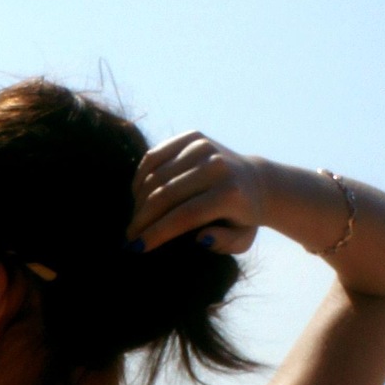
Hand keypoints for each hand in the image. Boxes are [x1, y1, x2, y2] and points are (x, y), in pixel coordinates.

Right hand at [128, 133, 262, 254]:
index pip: (185, 215)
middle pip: (167, 194)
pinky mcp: (192, 136)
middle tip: (129, 236)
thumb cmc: (242, 219)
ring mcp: (204, 147)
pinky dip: (141, 178)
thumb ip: (224, 243)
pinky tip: (137, 196)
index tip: (137, 248)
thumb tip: (201, 238)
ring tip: (135, 220)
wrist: (255, 180)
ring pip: (156, 176)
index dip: (157, 233)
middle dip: (142, 219)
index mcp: (231, 193)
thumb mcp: (241, 240)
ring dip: (138, 201)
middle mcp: (217, 165)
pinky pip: (154, 157)